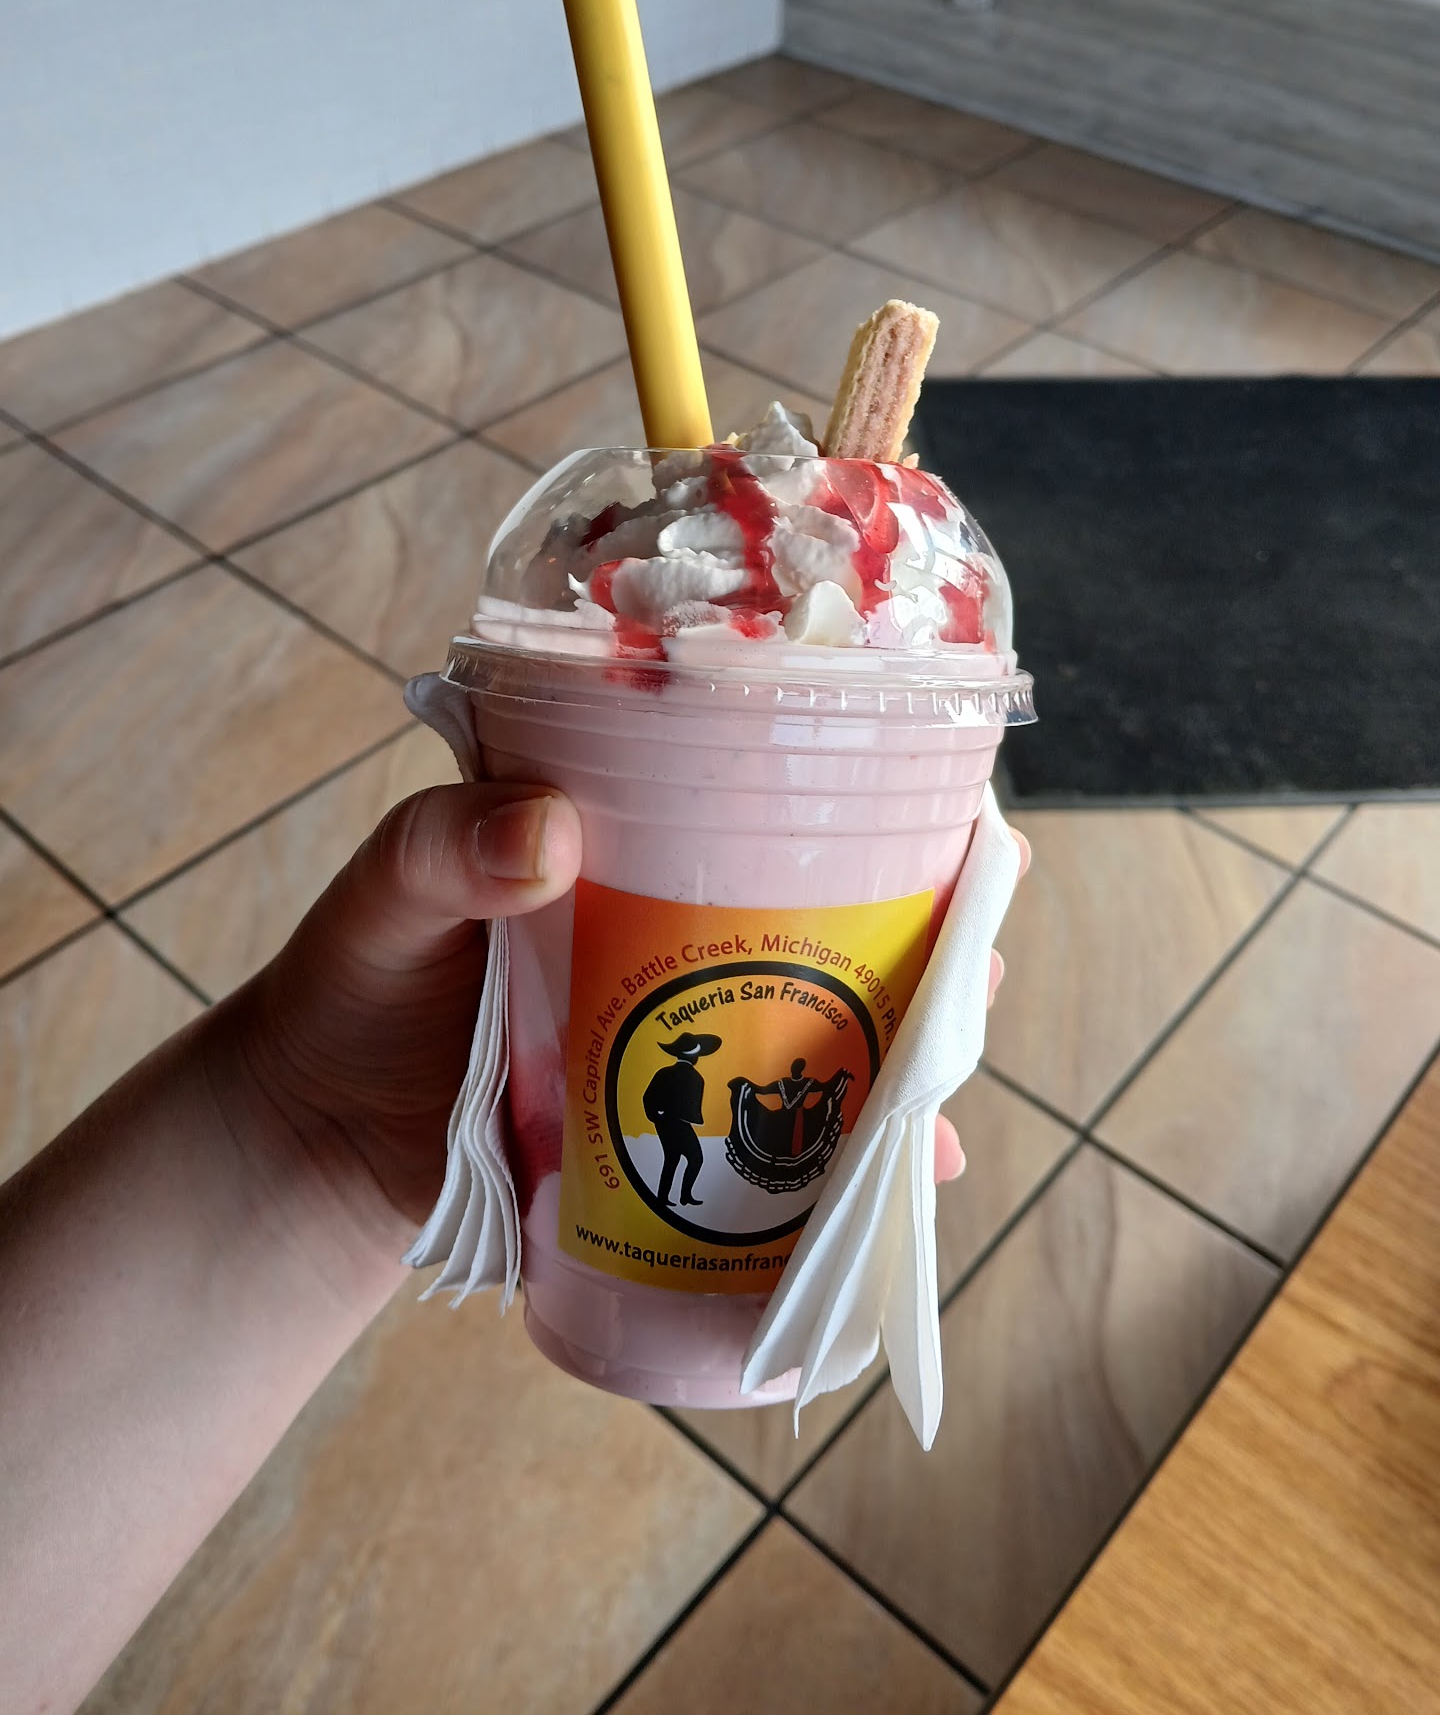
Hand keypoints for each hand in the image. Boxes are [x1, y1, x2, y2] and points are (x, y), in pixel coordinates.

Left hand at [222, 789, 1027, 1255]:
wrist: (313, 1141)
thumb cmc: (346, 990)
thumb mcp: (386, 898)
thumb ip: (444, 852)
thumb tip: (550, 834)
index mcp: (636, 845)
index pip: (780, 804)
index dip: (887, 814)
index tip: (968, 834)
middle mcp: (683, 932)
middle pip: (839, 925)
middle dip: (928, 952)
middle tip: (979, 980)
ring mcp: (687, 1034)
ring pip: (827, 1036)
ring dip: (902, 1067)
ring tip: (945, 1106)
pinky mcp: (675, 1128)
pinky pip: (776, 1136)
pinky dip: (840, 1162)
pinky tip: (891, 1192)